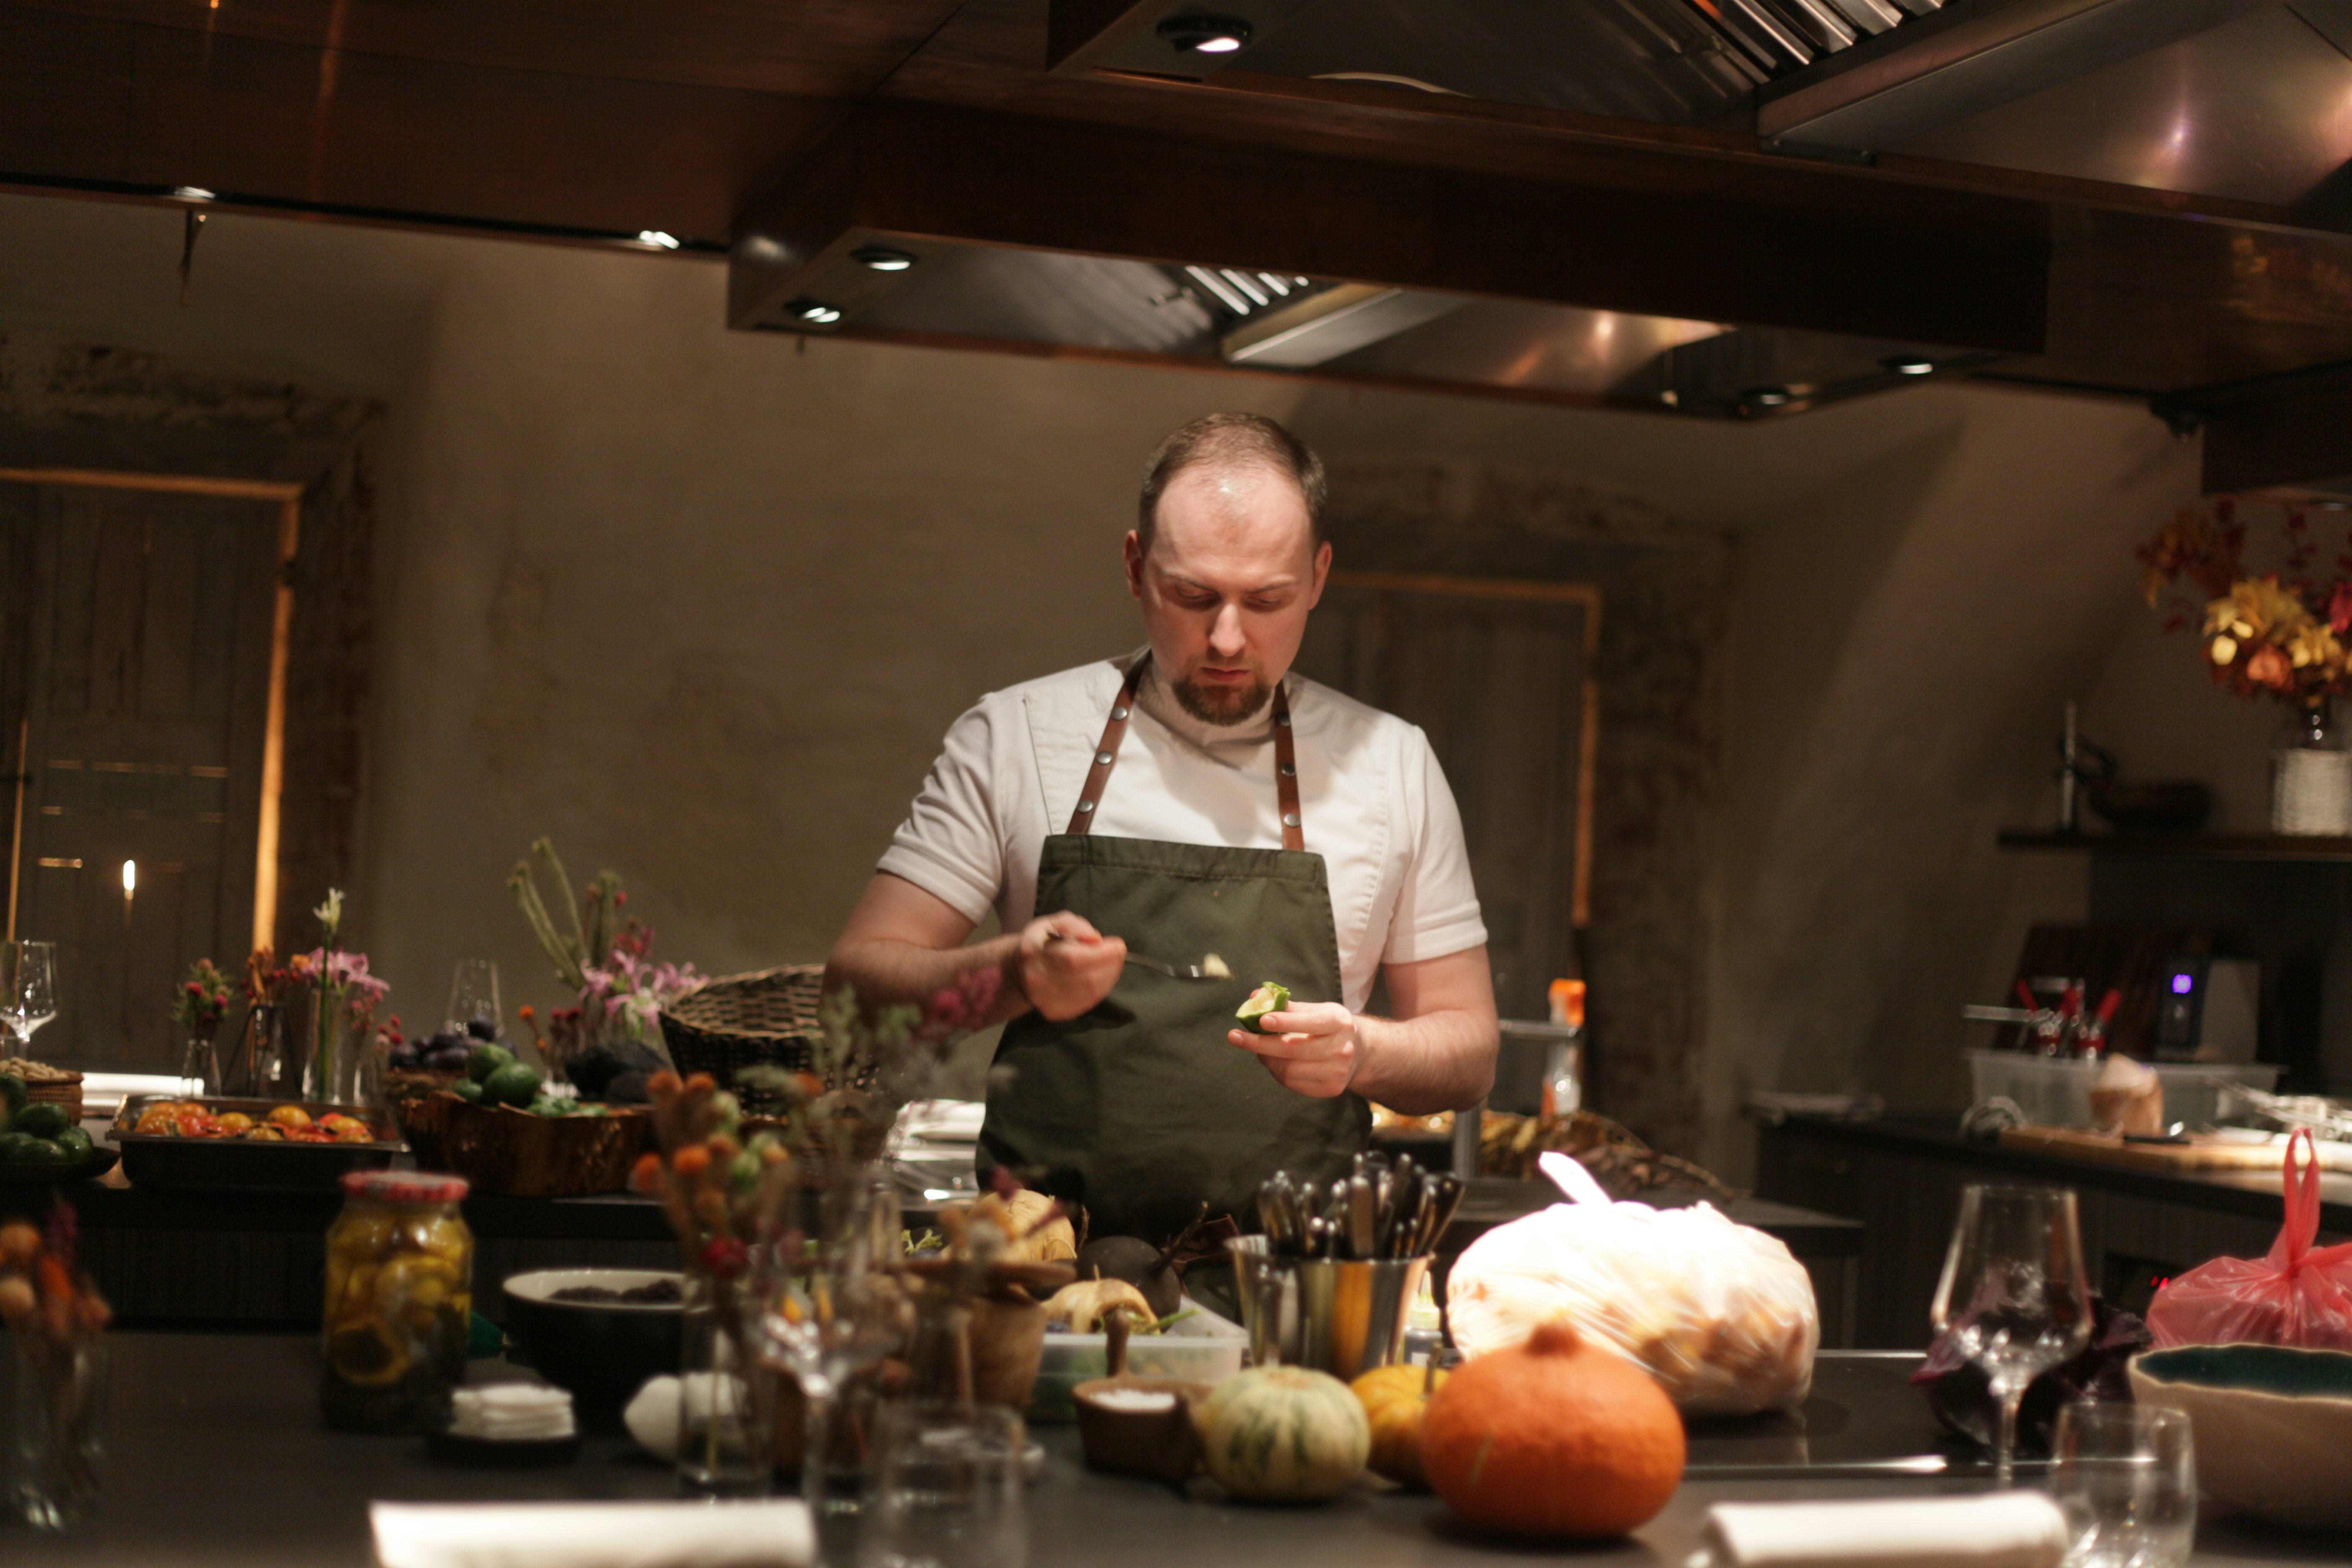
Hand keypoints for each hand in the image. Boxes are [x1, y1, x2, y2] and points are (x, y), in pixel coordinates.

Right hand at [1017, 912, 1125, 1020]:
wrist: (1020, 971)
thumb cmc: (1043, 942)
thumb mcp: (1054, 923)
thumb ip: (1075, 926)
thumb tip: (1096, 939)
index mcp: (1034, 953)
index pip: (1073, 959)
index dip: (1102, 954)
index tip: (1119, 945)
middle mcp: (1037, 980)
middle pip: (1086, 979)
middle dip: (1110, 965)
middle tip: (1118, 954)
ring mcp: (1045, 1001)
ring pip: (1090, 993)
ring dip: (1109, 977)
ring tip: (1111, 964)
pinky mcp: (1055, 1013)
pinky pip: (1088, 1003)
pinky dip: (1101, 989)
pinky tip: (1101, 977)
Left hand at [1229, 1001, 1359, 1098]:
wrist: (1360, 1052)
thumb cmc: (1330, 1026)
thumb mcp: (1316, 1009)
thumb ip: (1287, 1005)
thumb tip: (1254, 998)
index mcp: (1339, 1022)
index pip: (1311, 1022)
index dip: (1285, 1022)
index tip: (1261, 1020)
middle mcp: (1341, 1048)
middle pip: (1293, 1049)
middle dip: (1259, 1043)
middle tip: (1235, 1036)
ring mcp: (1337, 1072)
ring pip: (1289, 1070)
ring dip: (1266, 1059)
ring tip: (1258, 1050)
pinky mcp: (1330, 1089)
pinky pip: (1292, 1083)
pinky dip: (1276, 1072)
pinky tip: (1273, 1062)